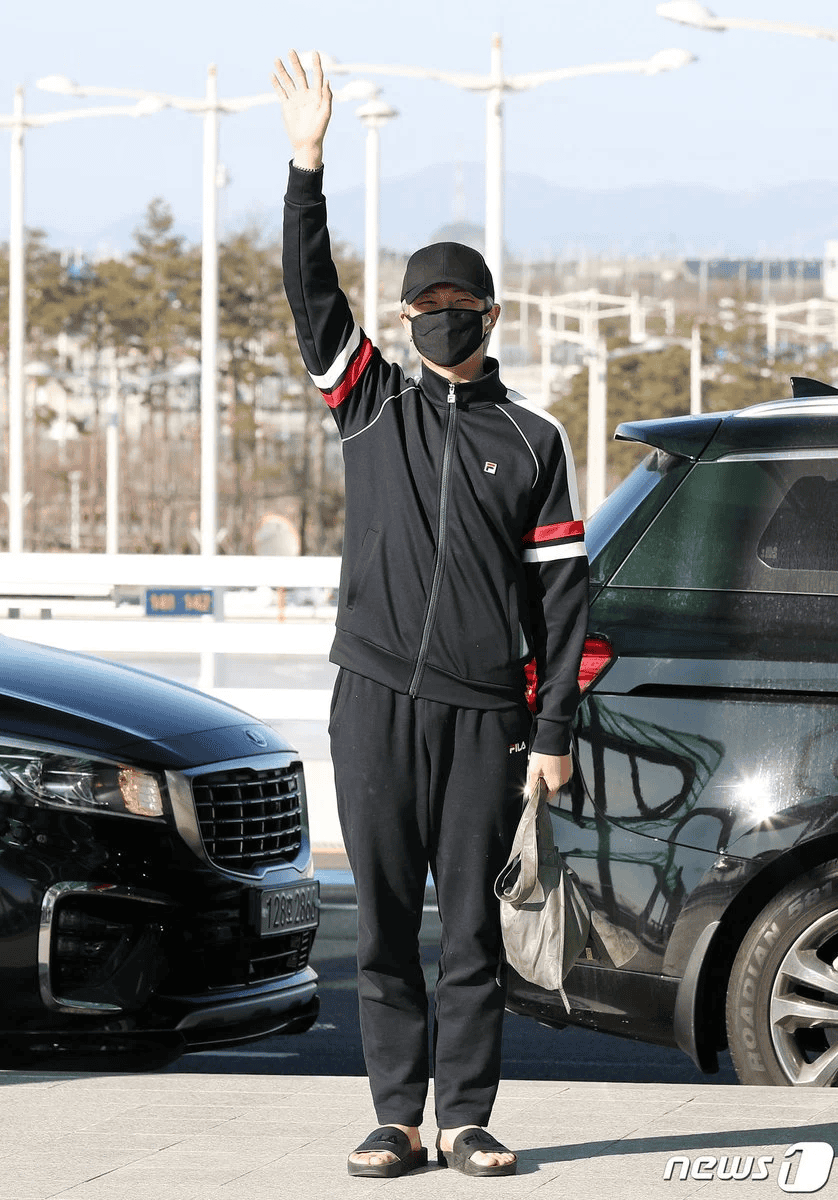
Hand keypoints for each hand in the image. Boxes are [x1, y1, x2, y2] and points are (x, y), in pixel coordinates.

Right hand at [270, 50, 332, 169]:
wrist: (306, 143)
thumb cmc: (318, 130)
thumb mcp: (325, 114)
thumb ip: (327, 97)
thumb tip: (327, 81)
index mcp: (317, 95)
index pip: (317, 76)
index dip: (316, 64)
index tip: (315, 53)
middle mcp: (306, 94)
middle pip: (300, 75)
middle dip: (296, 63)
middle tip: (291, 51)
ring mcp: (296, 99)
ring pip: (288, 81)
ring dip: (282, 71)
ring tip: (277, 59)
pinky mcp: (287, 105)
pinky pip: (281, 92)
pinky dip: (276, 84)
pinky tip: (272, 74)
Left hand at [527, 752, 571, 798]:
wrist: (553, 739)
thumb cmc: (544, 753)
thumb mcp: (534, 770)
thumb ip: (533, 784)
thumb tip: (531, 792)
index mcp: (556, 783)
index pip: (549, 796)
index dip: (540, 793)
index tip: (536, 787)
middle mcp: (564, 779)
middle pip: (552, 786)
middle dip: (544, 781)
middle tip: (538, 772)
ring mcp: (568, 771)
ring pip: (556, 778)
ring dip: (549, 775)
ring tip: (544, 765)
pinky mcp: (568, 765)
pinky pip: (560, 771)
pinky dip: (554, 769)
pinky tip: (549, 761)